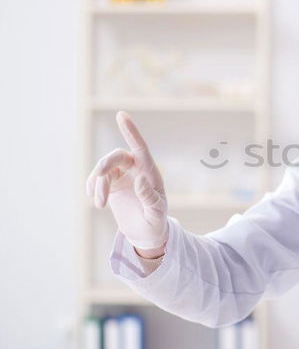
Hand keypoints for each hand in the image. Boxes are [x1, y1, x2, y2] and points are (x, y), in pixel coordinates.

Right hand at [85, 111, 168, 250]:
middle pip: (117, 156)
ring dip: (98, 185)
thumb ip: (149, 197)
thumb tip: (140, 180)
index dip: (131, 131)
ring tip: (100, 204)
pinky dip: (92, 187)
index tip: (121, 115)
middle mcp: (137, 170)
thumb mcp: (156, 212)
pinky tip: (94, 199)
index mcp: (151, 173)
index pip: (140, 148)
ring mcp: (123, 176)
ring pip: (104, 169)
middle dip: (105, 164)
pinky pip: (97, 179)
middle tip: (99, 176)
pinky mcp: (112, 184)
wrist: (146, 234)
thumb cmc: (155, 222)